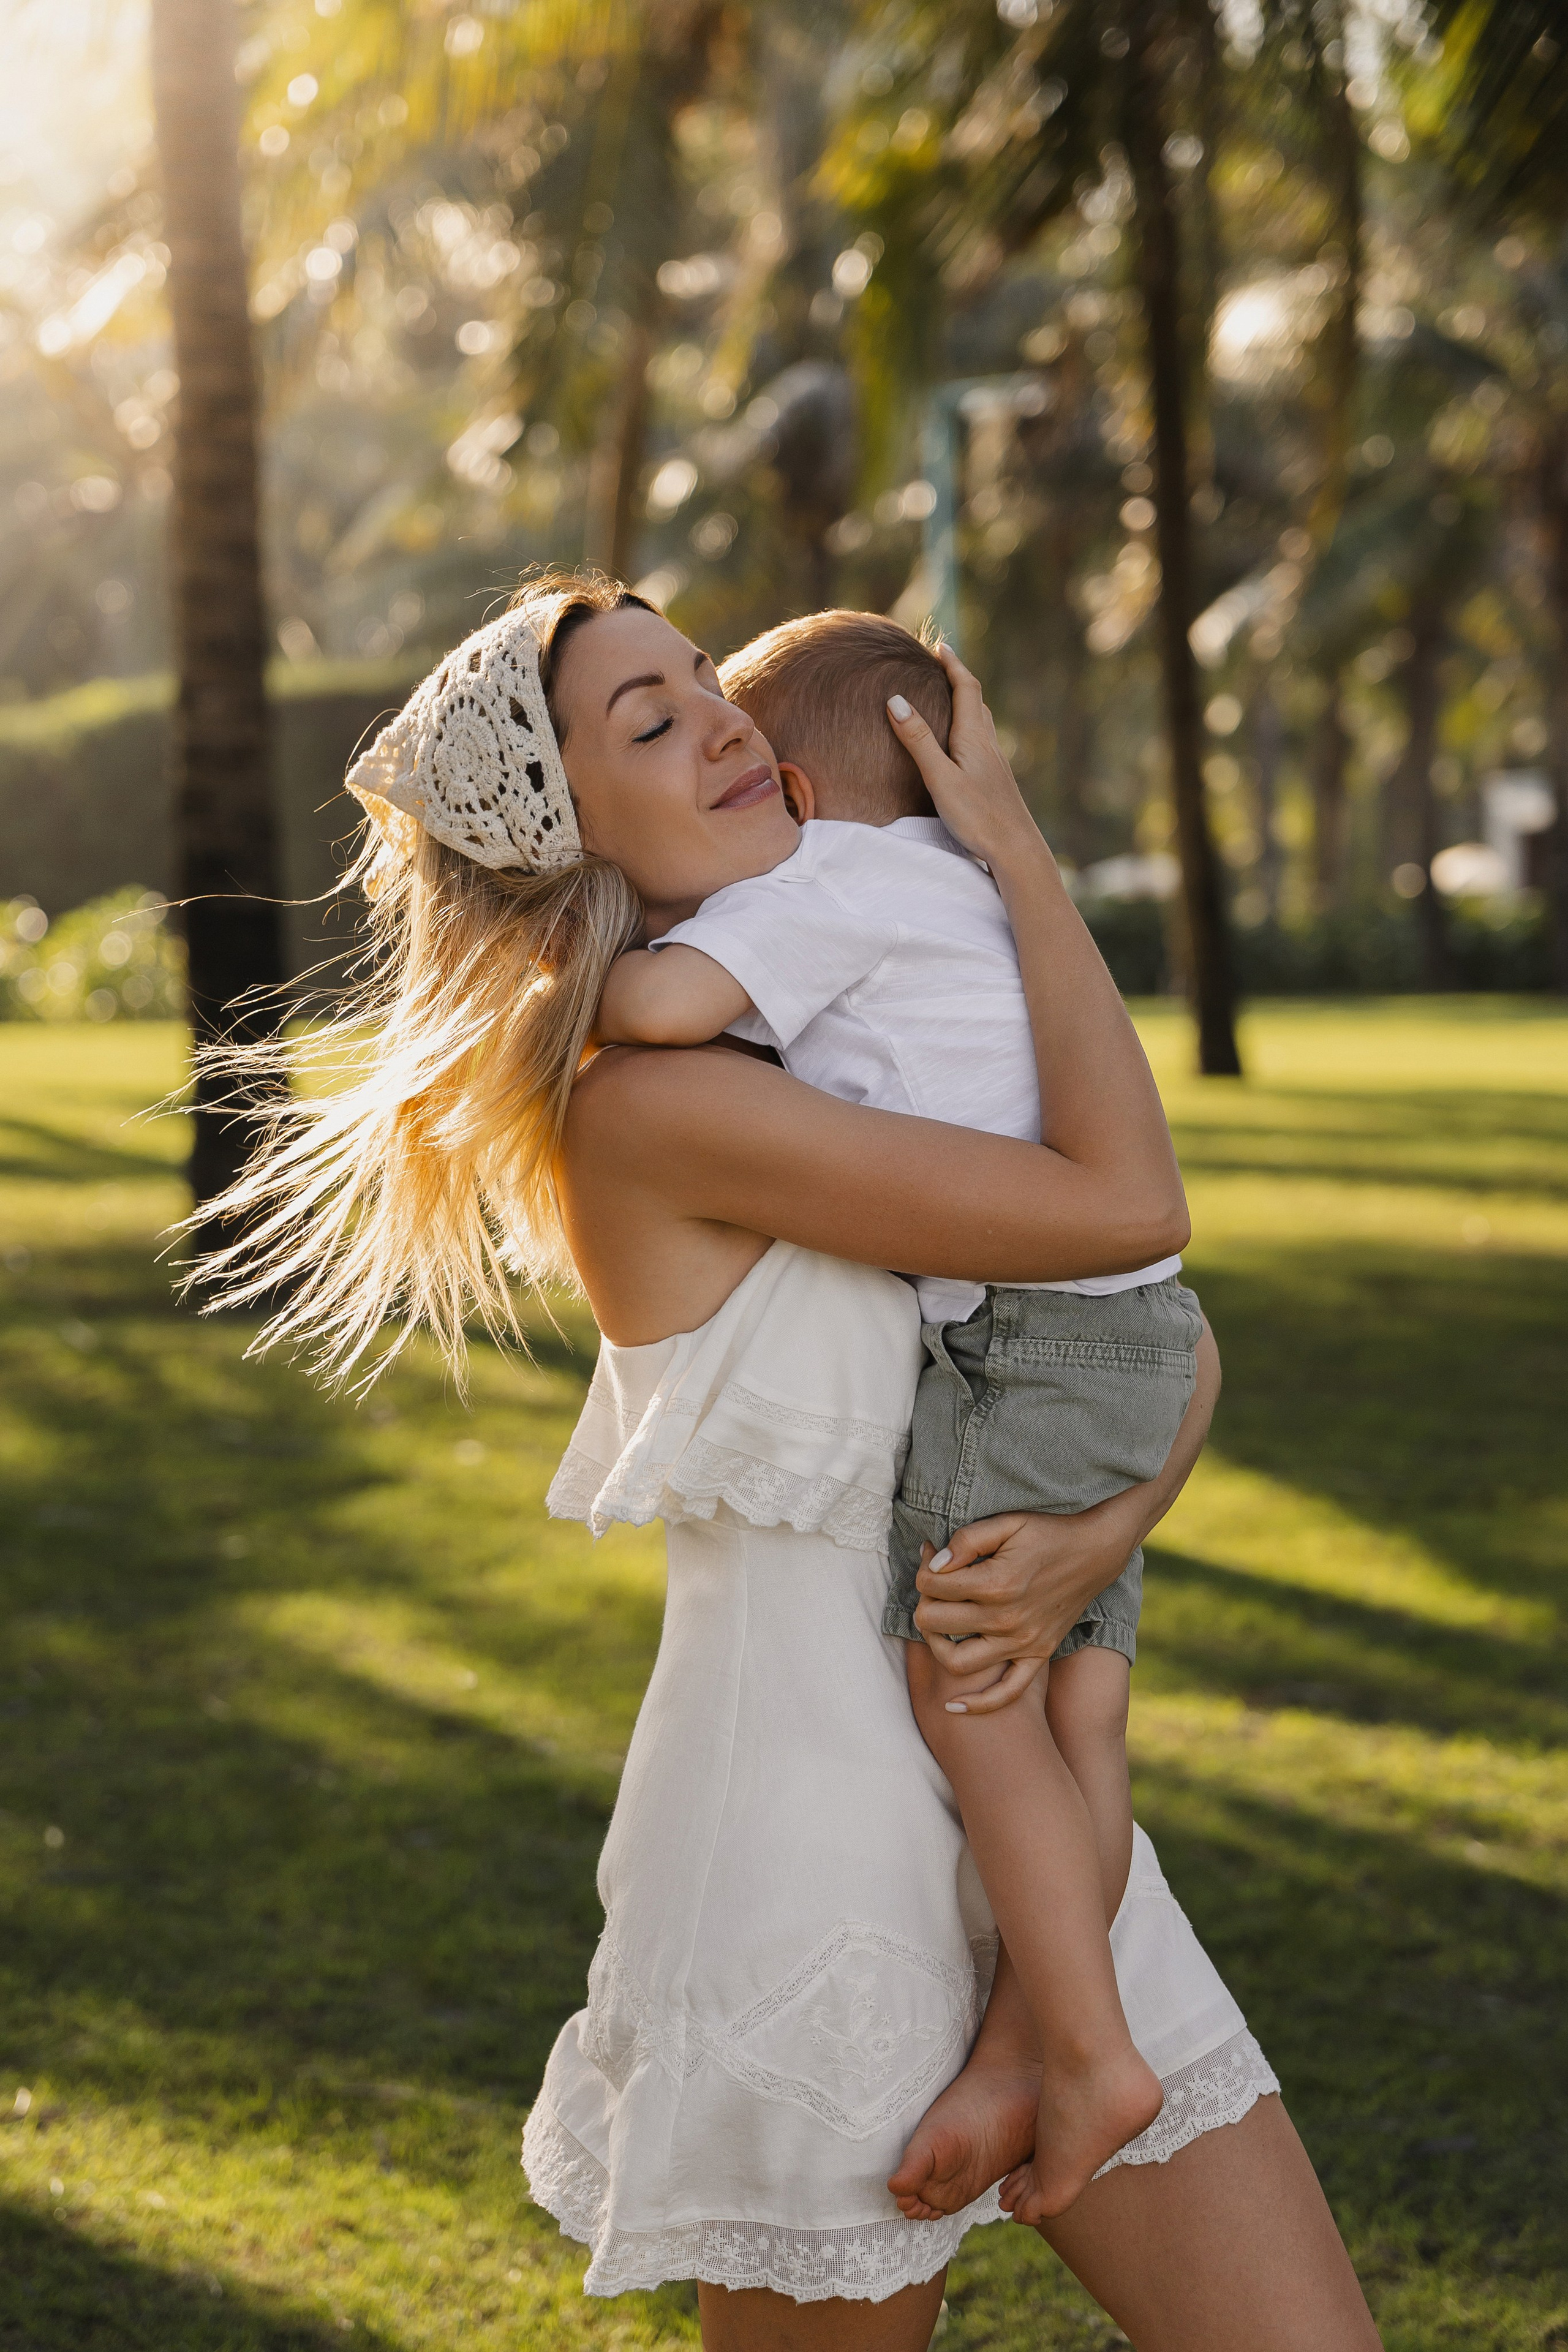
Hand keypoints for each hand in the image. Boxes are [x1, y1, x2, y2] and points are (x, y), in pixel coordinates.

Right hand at [886, 645, 1045, 871]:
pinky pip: (982, 739)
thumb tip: (896, 700)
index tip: (939, 646)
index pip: (965, 688)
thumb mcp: (940, 778)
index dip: (952, 664)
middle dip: (958, 677)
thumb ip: (918, 740)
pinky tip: (964, 742)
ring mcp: (995, 761)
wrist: (1015, 850)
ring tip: (950, 693)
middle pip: (975, 699)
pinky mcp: (996, 779)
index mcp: (974, 737)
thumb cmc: (977, 817)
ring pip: (981, 719)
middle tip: (942, 663)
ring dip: (966, 700)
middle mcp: (988, 743)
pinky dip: (970, 725)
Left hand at [911, 1494, 1148, 1714]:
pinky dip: (978, 1704)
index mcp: (996, 1583)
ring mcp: (1022, 1643)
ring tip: (937, 1625)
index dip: (924, 1569)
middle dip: (925, 1602)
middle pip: (935, 1623)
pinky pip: (1007, 1692)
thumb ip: (967, 1541)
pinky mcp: (1037, 1655)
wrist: (1094, 1552)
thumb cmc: (1048, 1534)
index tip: (930, 1557)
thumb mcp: (1007, 1523)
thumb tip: (934, 1563)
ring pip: (957, 1662)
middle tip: (933, 1587)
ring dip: (936, 1645)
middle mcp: (1006, 1620)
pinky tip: (953, 1705)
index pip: (934, 1585)